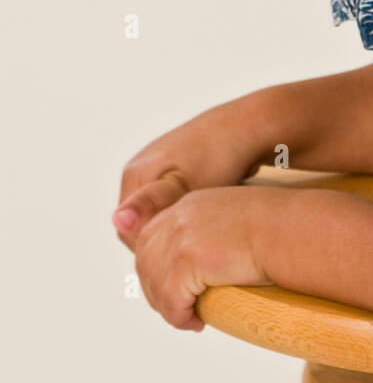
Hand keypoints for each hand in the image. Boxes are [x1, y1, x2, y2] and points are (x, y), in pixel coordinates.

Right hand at [113, 98, 262, 253]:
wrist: (245, 129)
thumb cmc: (217, 158)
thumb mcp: (182, 186)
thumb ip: (148, 205)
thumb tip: (118, 219)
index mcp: (135, 175)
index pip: (127, 229)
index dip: (151, 248)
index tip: (178, 253)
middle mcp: (140, 168)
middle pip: (139, 221)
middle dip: (161, 236)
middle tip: (191, 242)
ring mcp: (157, 165)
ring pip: (156, 211)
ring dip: (171, 223)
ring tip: (198, 228)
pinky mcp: (174, 166)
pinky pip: (169, 198)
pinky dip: (182, 210)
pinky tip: (202, 212)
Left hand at [133, 186, 271, 331]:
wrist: (289, 227)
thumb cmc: (274, 227)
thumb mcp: (232, 220)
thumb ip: (210, 232)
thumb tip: (203, 261)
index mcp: (188, 205)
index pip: (150, 239)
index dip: (155, 268)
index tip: (170, 289)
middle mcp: (177, 216)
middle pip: (145, 261)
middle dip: (155, 289)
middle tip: (177, 310)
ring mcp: (180, 237)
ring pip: (155, 283)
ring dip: (169, 307)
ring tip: (188, 319)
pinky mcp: (188, 260)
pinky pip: (171, 300)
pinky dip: (179, 317)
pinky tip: (196, 322)